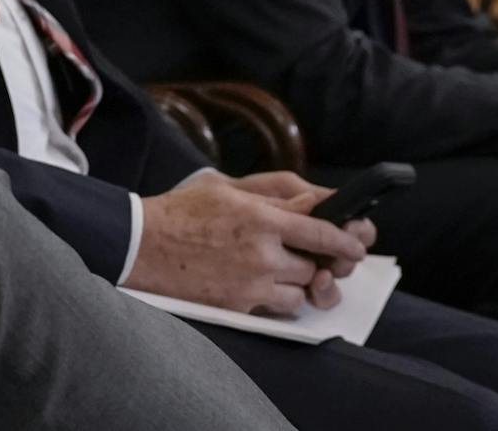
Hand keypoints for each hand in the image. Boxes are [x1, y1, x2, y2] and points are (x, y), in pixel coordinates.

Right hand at [127, 174, 367, 315]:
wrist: (140, 244)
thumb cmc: (182, 212)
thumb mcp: (227, 188)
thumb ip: (273, 196)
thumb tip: (314, 202)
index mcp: (260, 217)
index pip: (322, 231)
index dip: (346, 240)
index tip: (357, 245)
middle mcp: (261, 251)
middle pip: (314, 265)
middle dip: (314, 261)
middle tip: (304, 256)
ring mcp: (251, 282)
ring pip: (300, 291)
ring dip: (295, 282)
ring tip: (274, 270)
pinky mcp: (239, 305)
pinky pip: (278, 308)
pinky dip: (276, 299)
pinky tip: (259, 285)